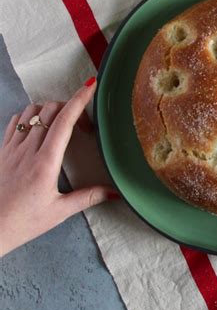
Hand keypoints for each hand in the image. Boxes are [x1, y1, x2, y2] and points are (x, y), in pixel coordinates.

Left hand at [0, 78, 118, 256]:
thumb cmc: (22, 223)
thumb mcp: (59, 212)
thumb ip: (87, 197)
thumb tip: (113, 192)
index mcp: (45, 163)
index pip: (64, 121)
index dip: (79, 100)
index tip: (91, 85)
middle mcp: (27, 150)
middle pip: (49, 109)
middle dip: (69, 107)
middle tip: (83, 125)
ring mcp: (12, 149)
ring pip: (31, 111)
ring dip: (49, 110)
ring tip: (61, 125)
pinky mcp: (2, 152)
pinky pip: (16, 122)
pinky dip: (29, 117)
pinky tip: (37, 129)